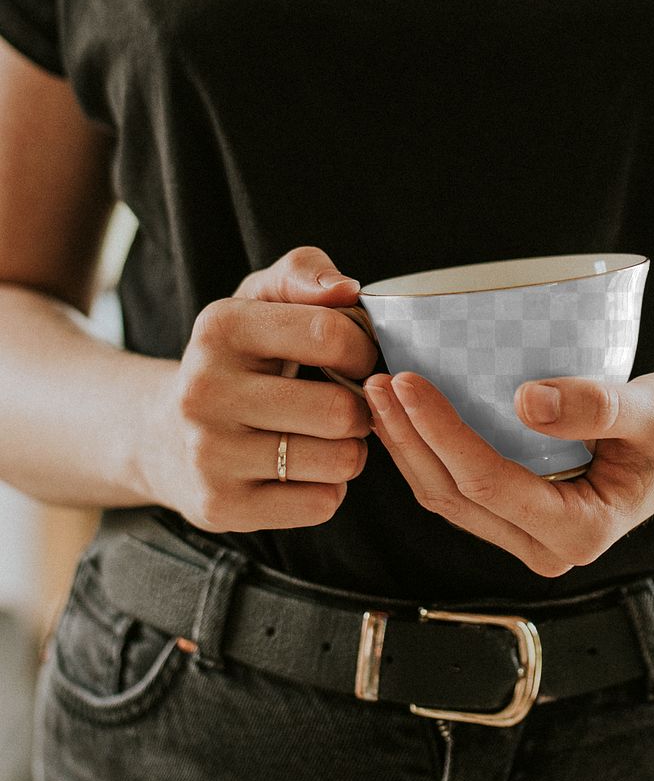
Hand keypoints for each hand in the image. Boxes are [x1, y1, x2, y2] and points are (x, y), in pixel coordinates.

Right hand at [140, 247, 377, 532]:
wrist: (161, 437)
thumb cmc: (236, 360)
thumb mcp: (258, 301)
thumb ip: (304, 274)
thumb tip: (345, 289)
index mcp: (220, 328)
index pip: (332, 335)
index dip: (364, 350)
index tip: (356, 358)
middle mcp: (205, 392)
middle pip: (341, 410)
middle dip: (359, 409)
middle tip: (343, 406)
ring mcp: (209, 456)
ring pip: (339, 461)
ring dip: (349, 451)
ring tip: (324, 438)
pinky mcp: (221, 507)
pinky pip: (322, 504)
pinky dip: (328, 489)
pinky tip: (303, 471)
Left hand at [362, 369, 653, 576]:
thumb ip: (600, 407)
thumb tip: (527, 401)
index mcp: (580, 532)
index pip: (489, 483)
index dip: (441, 433)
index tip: (407, 381)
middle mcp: (547, 547)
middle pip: (454, 496)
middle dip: (408, 440)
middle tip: (377, 382)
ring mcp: (529, 535)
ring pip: (448, 498)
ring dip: (408, 448)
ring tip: (379, 395)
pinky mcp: (519, 515)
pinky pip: (460, 490)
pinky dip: (429, 452)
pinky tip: (408, 416)